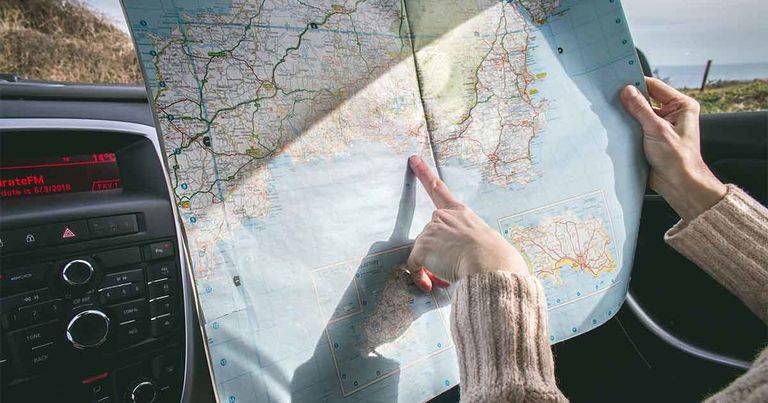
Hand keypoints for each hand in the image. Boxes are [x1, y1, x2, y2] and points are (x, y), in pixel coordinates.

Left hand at [406, 156, 528, 291]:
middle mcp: (445, 217)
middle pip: (431, 235)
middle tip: (449, 266)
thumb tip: (470, 259)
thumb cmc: (497, 259)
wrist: (491, 264)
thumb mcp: (488, 242)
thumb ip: (472, 243)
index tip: (413, 160)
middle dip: (435, 251)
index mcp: (463, 213)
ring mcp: (432, 229)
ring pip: (424, 252)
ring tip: (452, 274)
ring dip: (432, 266)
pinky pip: (414, 266)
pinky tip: (429, 284)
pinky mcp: (423, 245)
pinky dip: (419, 277)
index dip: (425, 174)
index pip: (440, 190)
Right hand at [621, 77, 726, 221]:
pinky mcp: (651, 137)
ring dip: (627, 114)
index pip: (655, 87)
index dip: (637, 83)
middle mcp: (673, 113)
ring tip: (612, 112)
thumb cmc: (678, 159)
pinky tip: (615, 126)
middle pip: (646, 99)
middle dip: (630, 100)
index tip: (619, 82)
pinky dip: (626, 126)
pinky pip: (636, 126)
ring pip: (639, 113)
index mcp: (682, 106)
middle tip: (612, 98)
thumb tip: (627, 91)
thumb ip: (640, 109)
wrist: (679, 184)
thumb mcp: (657, 130)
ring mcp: (661, 125)